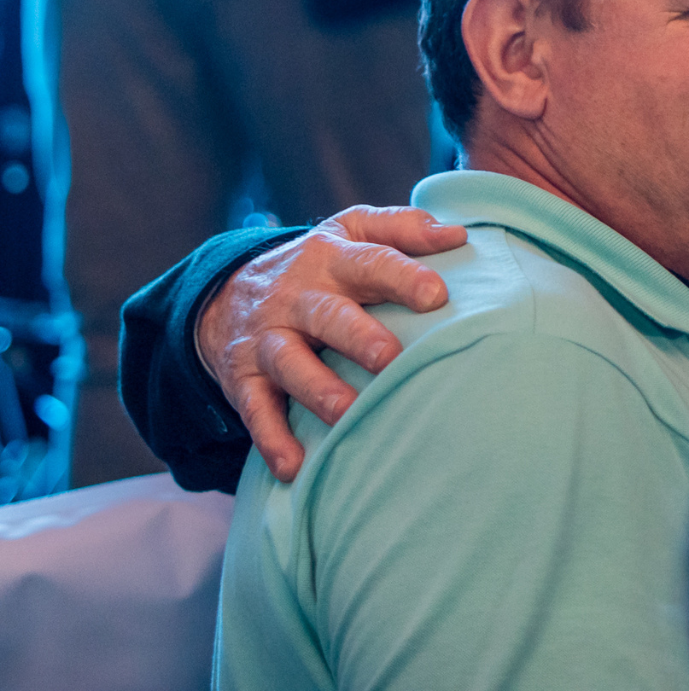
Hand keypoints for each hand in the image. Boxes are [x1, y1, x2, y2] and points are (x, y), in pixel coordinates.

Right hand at [197, 205, 466, 481]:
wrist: (225, 291)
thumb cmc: (319, 263)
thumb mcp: (353, 229)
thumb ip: (404, 227)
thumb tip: (458, 235)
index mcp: (332, 258)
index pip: (370, 262)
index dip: (402, 277)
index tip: (436, 295)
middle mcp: (298, 298)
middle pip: (328, 315)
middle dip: (357, 336)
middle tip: (390, 358)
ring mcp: (268, 338)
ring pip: (290, 363)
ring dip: (318, 390)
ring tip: (349, 413)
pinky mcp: (244, 377)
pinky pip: (255, 409)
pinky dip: (271, 439)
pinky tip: (294, 467)